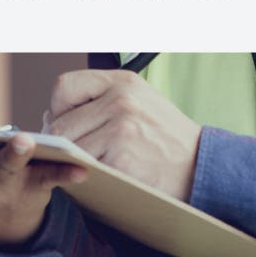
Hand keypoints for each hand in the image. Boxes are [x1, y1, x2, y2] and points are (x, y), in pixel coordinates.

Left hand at [47, 69, 200, 201]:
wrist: (202, 166)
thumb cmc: (166, 137)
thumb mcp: (139, 101)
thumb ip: (100, 100)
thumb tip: (52, 114)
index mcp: (122, 81)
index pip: (65, 86)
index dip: (57, 108)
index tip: (63, 123)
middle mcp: (120, 99)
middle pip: (62, 121)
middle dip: (60, 141)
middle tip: (68, 154)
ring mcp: (121, 128)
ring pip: (70, 147)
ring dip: (71, 160)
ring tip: (86, 164)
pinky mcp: (122, 157)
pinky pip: (85, 166)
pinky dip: (87, 173)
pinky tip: (100, 175)